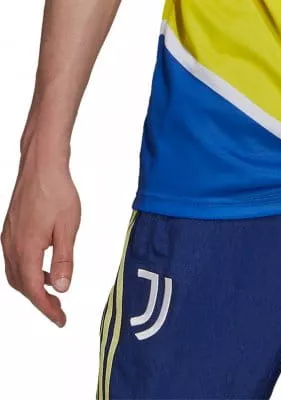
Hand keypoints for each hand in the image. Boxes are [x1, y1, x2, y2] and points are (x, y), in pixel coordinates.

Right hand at [2, 158, 80, 326]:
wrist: (41, 164)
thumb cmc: (57, 191)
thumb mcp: (68, 227)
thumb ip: (64, 259)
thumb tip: (62, 288)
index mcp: (26, 249)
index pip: (34, 290)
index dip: (47, 308)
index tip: (60, 319)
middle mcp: (12, 246)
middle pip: (21, 285)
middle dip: (39, 300)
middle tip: (58, 309)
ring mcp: (8, 236)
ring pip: (16, 272)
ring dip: (32, 285)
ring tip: (54, 288)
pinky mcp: (10, 228)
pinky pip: (15, 258)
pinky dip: (28, 269)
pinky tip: (45, 264)